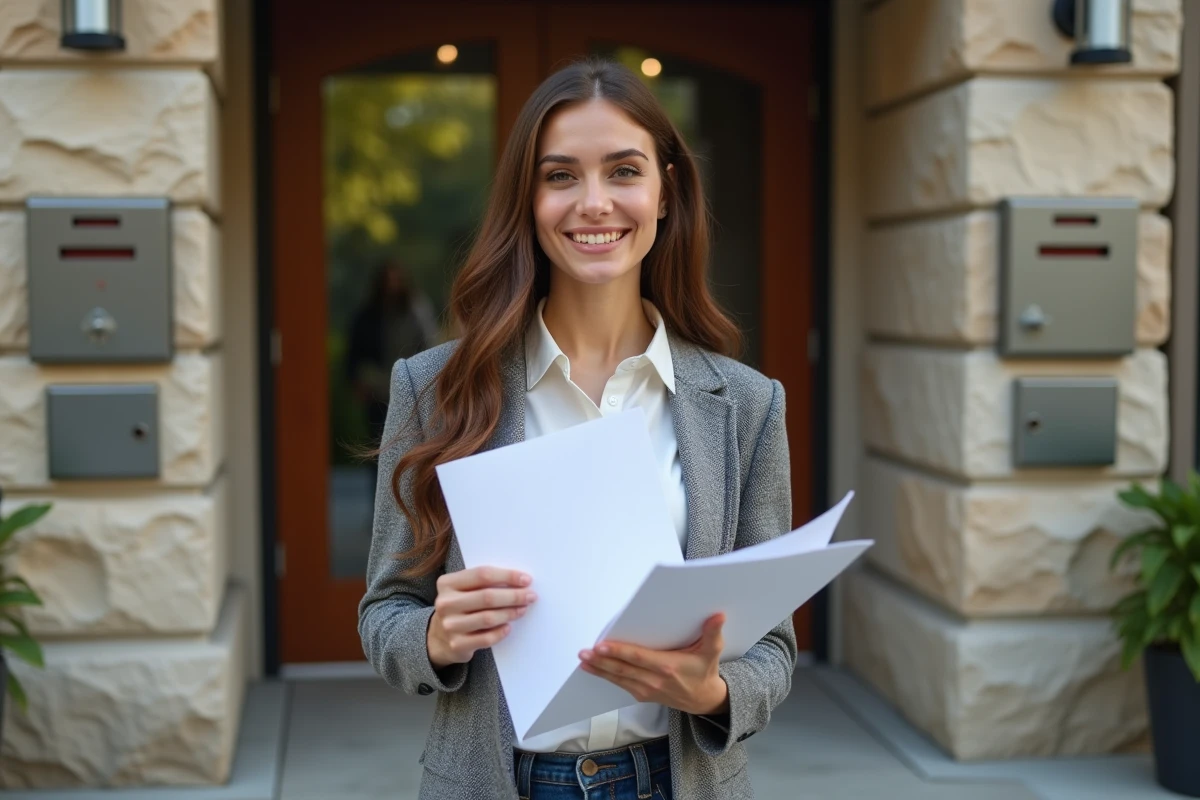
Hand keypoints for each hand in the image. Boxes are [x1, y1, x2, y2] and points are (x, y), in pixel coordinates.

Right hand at [427, 567, 535, 668]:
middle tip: (530, 596)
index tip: (526, 579)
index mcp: (447, 583)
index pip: (482, 574)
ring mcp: (450, 625)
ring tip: (522, 609)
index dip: (507, 576)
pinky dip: (501, 632)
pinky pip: (486, 638)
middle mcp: (446, 603)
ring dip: (510, 613)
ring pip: (488, 618)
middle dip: (514, 596)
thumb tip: (519, 581)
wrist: (438, 637)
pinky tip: (508, 627)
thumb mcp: (462, 589)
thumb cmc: (459, 607)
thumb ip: (483, 583)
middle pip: (487, 596)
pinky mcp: (457, 644)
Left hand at [579, 613, 729, 715]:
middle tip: (583, 652)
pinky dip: (605, 676)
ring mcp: (647, 689)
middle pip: (623, 669)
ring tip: (583, 660)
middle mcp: (654, 681)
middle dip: (601, 661)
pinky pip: (620, 684)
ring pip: (618, 678)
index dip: (619, 652)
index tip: (602, 646)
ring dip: (599, 669)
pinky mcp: (642, 694)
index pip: (639, 658)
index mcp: (668, 667)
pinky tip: (592, 669)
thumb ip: (713, 633)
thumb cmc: (704, 671)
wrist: (703, 700)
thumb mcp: (712, 652)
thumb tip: (718, 615)